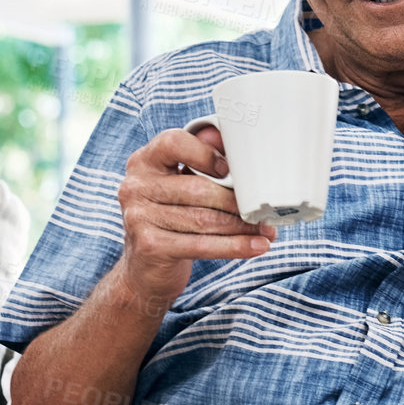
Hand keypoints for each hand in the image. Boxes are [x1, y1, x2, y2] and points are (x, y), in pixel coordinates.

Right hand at [113, 125, 277, 308]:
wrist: (145, 267)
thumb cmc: (172, 215)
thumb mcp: (181, 182)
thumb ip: (202, 157)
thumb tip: (228, 138)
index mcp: (144, 161)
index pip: (174, 143)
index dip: (207, 154)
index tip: (232, 170)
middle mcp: (135, 186)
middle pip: (198, 188)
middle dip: (238, 201)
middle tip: (266, 209)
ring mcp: (138, 217)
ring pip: (204, 219)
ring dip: (243, 226)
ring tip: (267, 229)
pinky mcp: (150, 246)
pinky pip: (202, 244)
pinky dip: (236, 246)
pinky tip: (257, 246)